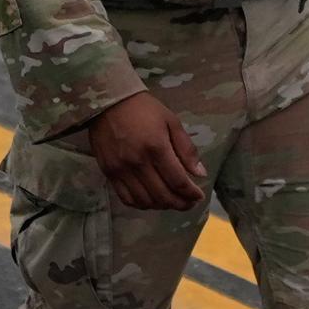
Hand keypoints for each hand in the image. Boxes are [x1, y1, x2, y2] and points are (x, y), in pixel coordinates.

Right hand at [85, 90, 207, 212]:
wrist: (108, 102)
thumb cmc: (144, 109)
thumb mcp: (171, 121)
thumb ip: (186, 149)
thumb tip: (199, 173)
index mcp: (157, 147)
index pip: (178, 181)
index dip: (191, 194)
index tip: (199, 196)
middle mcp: (138, 162)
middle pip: (163, 195)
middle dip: (180, 204)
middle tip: (188, 203)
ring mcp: (121, 169)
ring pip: (145, 201)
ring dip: (162, 206)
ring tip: (171, 201)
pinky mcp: (109, 172)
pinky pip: (126, 198)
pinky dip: (141, 204)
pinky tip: (151, 200)